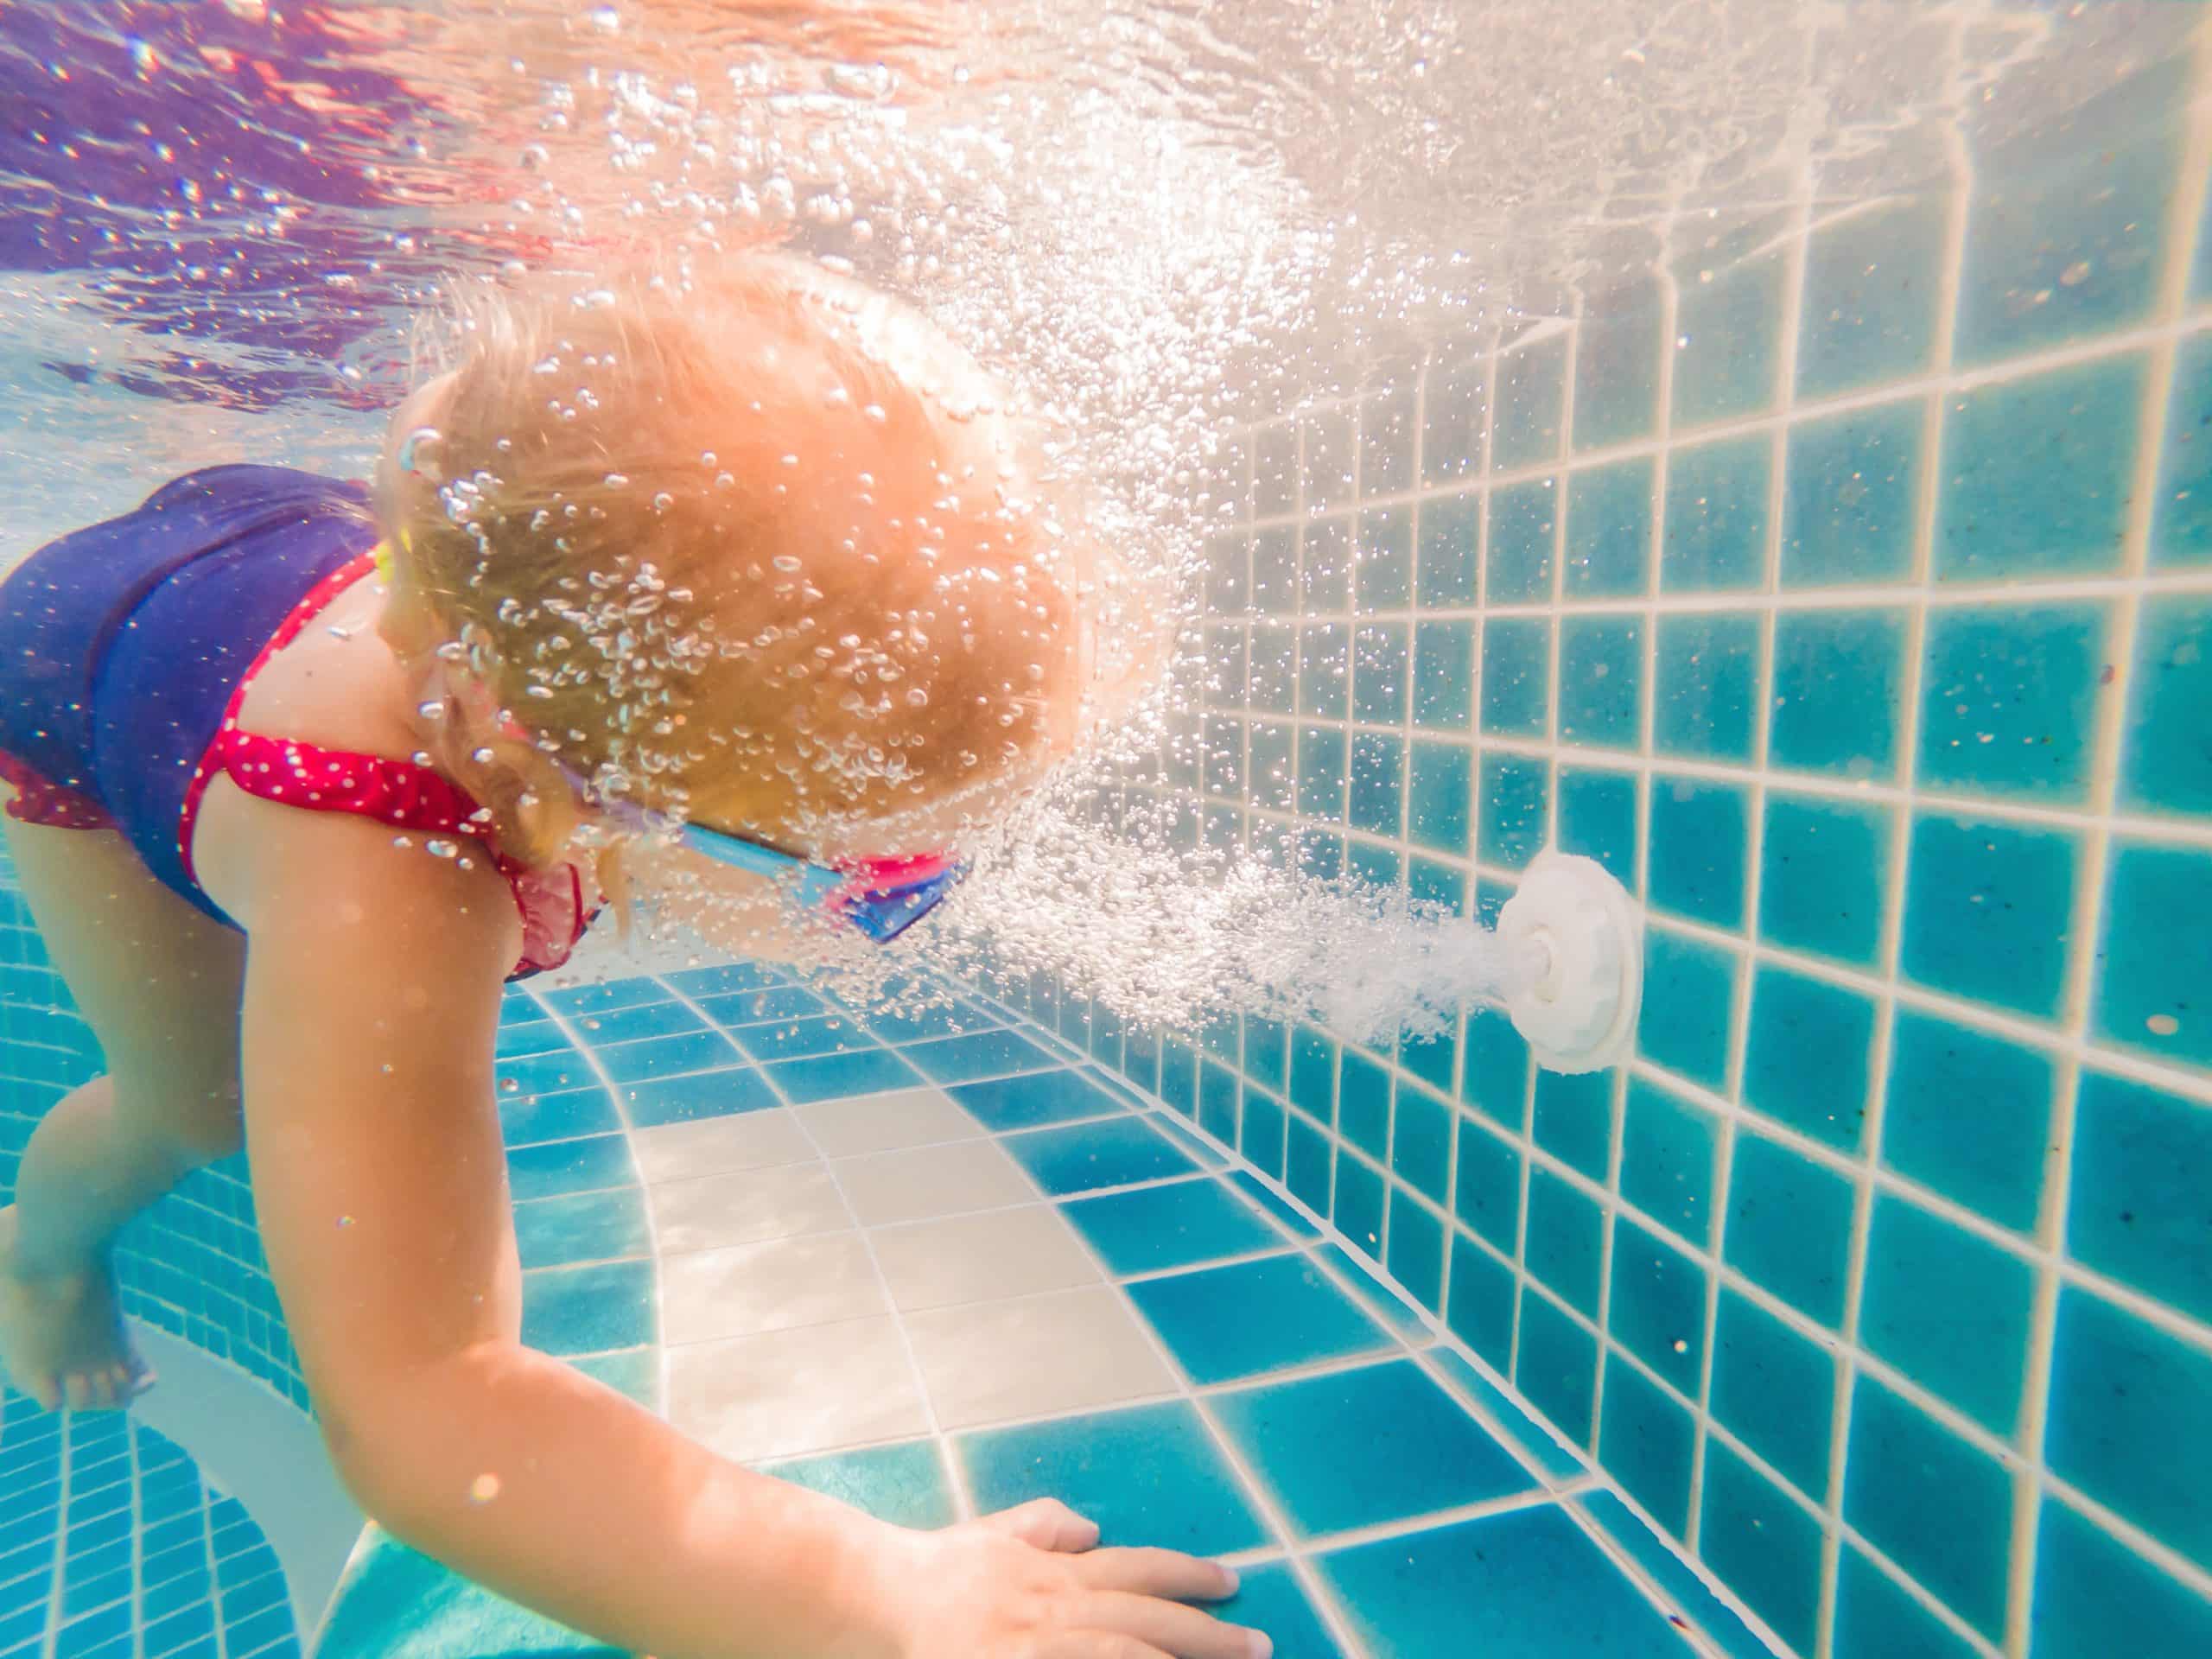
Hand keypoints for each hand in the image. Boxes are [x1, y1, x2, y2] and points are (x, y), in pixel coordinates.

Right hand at [880, 1498, 1269, 1658]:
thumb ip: (1044, 1526)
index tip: (1231, 1581)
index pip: (1137, 1569)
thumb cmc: (936, 1567)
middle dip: (1206, 1633)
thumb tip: (1093, 1527)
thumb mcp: (995, 1532)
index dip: (1188, 1574)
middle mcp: (1055, 1605)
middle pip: (1145, 1618)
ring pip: (1122, 1653)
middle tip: (1258, 1645)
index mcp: (1055, 1570)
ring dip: (1174, 1658)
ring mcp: (1037, 1642)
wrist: (880, 1590)